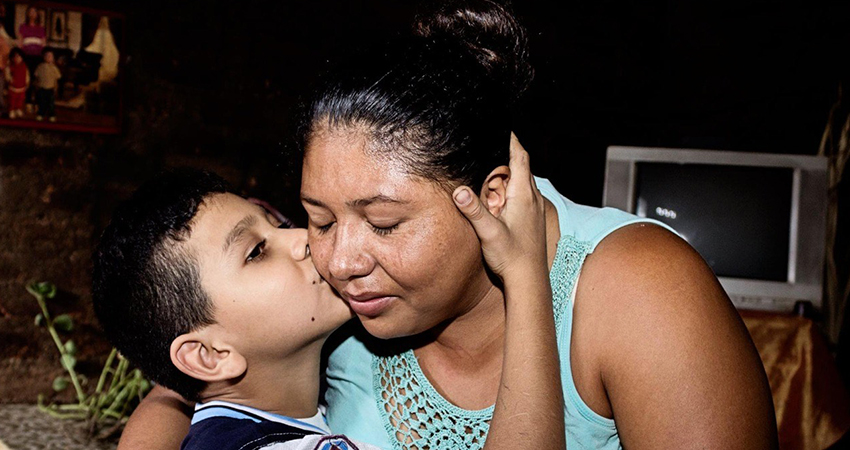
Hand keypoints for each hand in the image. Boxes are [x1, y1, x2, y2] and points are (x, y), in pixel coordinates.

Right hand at [452, 133, 547, 280]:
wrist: (529, 281)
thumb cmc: (512, 257)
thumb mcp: (489, 233)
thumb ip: (474, 211)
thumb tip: (459, 191)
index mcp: (524, 195)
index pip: (520, 158)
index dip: (512, 140)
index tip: (503, 126)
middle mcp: (533, 199)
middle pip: (522, 167)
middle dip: (506, 156)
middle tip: (489, 150)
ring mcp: (535, 210)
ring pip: (523, 182)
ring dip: (509, 174)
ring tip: (492, 171)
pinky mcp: (533, 220)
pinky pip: (524, 195)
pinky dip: (512, 189)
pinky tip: (500, 198)